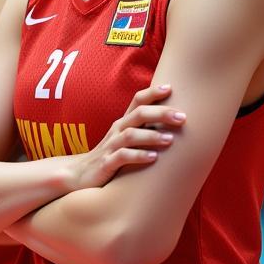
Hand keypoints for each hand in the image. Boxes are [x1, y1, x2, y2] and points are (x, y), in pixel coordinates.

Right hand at [68, 83, 185, 190]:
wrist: (81, 175)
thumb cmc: (112, 155)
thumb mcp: (127, 139)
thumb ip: (145, 130)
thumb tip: (173, 122)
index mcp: (124, 122)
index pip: (137, 101)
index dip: (152, 93)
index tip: (171, 88)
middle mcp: (117, 130)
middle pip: (138, 114)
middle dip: (160, 113)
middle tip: (182, 117)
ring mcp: (111, 146)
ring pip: (131, 135)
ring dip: (151, 136)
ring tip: (170, 139)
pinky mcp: (106, 163)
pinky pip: (122, 157)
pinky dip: (138, 156)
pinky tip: (153, 158)